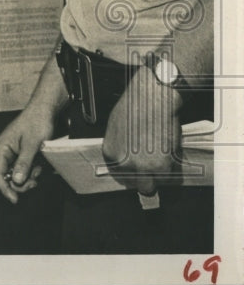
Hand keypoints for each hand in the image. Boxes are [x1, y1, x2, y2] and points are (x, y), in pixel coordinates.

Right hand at [0, 106, 53, 202]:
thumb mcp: (32, 144)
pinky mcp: (22, 153)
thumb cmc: (36, 123)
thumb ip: (24, 163)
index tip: (15, 199)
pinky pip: (24, 168)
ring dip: (28, 177)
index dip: (4, 188)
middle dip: (20, 183)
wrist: (44, 110)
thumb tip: (16, 181)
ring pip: (17, 174)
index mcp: (2, 148)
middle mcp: (5, 152)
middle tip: (35, 183)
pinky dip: (32, 171)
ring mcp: (14, 153)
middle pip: (7, 176)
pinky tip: (40, 166)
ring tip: (39, 170)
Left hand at [102, 67, 182, 194]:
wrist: (152, 99)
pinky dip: (174, 168)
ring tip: (163, 159)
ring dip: (161, 175)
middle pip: (138, 185)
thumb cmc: (134, 106)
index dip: (134, 172)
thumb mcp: (116, 127)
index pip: (121, 175)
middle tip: (154, 168)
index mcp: (111, 154)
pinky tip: (171, 153)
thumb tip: (126, 155)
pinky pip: (171, 177)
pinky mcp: (162, 166)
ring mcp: (143, 167)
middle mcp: (125, 164)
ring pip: (155, 184)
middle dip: (147, 179)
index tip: (141, 168)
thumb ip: (120, 146)